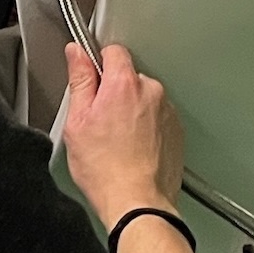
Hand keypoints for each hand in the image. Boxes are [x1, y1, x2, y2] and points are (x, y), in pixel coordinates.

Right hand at [61, 43, 183, 222]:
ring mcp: (167, 110)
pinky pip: (157, 118)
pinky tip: (132, 149)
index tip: (92, 79)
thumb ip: (80, 80)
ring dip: (132, 111)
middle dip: (114, 93)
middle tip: (99, 122)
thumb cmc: (106, 170)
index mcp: (124, 84)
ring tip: (116, 141)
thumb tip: (77, 54)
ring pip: (143, 98)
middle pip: (128, 77)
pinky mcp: (176, 129)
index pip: (113, 51)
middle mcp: (151, 92)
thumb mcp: (78, 122)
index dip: (98, 63)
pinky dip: (146, 128)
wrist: (137, 201)